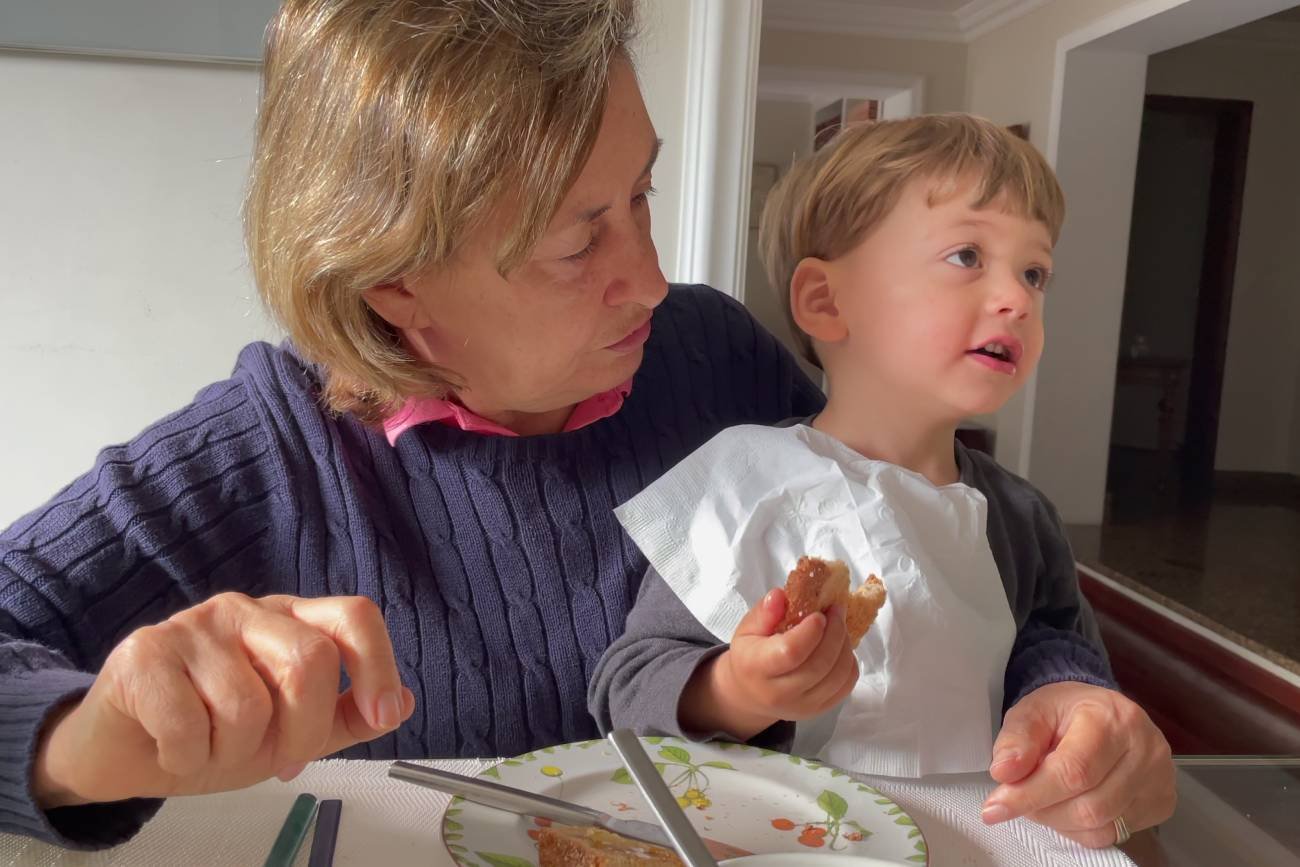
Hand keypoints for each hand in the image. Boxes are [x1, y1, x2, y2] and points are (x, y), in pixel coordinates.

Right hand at [34, 593, 413, 806]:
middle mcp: (247, 610)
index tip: (384, 715)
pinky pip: (188, 724)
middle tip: (281, 764)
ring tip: (211, 749)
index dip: (377, 665)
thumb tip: (406, 703)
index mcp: (290, 620)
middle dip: (303, 732)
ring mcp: (194, 625)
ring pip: (247, 704)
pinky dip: (186, 757)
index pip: (353, 617)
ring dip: (232, 753)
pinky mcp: (144, 651)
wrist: (120, 751)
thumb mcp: (290, 732)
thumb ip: (345, 718)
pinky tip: (173, 748)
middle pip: (308, 660)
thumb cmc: (210, 733)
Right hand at [683, 588, 858, 740]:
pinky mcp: (820, 710)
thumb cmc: (751, 655)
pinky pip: (846, 685)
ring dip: (845, 645)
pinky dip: (849, 662)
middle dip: (835, 632)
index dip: (810, 631)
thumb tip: (779, 595)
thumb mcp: (747, 629)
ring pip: (837, 676)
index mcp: (756, 669)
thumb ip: (764, 612)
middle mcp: (779, 693)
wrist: (751, 693)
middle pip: (819, 664)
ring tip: (839, 626)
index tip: (819, 613)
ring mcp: (803, 706)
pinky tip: (839, 647)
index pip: (790, 652)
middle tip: (836, 610)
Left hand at [981, 681, 1175, 847]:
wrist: (1100, 710)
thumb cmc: (1064, 711)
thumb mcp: (1032, 711)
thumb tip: (1004, 772)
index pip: (1072, 772)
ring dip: (1059, 821)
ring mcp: (1159, 779)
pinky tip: (1069, 804)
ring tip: (1044, 797)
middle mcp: (1145, 750)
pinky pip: (1114, 834)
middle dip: (1042, 809)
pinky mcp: (1161, 803)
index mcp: (1111, 719)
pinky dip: (1081, 828)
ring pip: (1101, 826)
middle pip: (1088, 806)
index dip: (1030, 794)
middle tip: (1019, 797)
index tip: (995, 807)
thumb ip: (1016, 740)